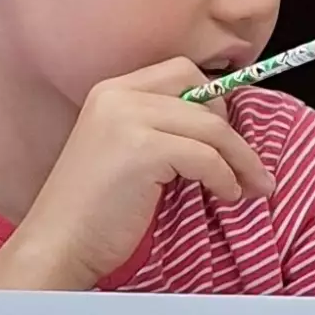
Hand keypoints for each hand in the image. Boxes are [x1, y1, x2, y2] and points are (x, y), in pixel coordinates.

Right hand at [0, 59, 276, 288]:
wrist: (61, 242)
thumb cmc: (99, 209)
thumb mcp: (130, 153)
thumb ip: (163, 131)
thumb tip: (225, 133)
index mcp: (113, 91)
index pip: (183, 71)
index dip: (215, 103)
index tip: (230, 141)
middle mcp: (118, 95)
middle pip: (204, 94)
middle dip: (236, 135)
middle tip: (253, 171)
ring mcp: (127, 119)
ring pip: (212, 127)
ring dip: (241, 161)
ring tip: (248, 189)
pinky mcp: (141, 150)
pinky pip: (206, 157)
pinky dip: (225, 178)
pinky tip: (225, 196)